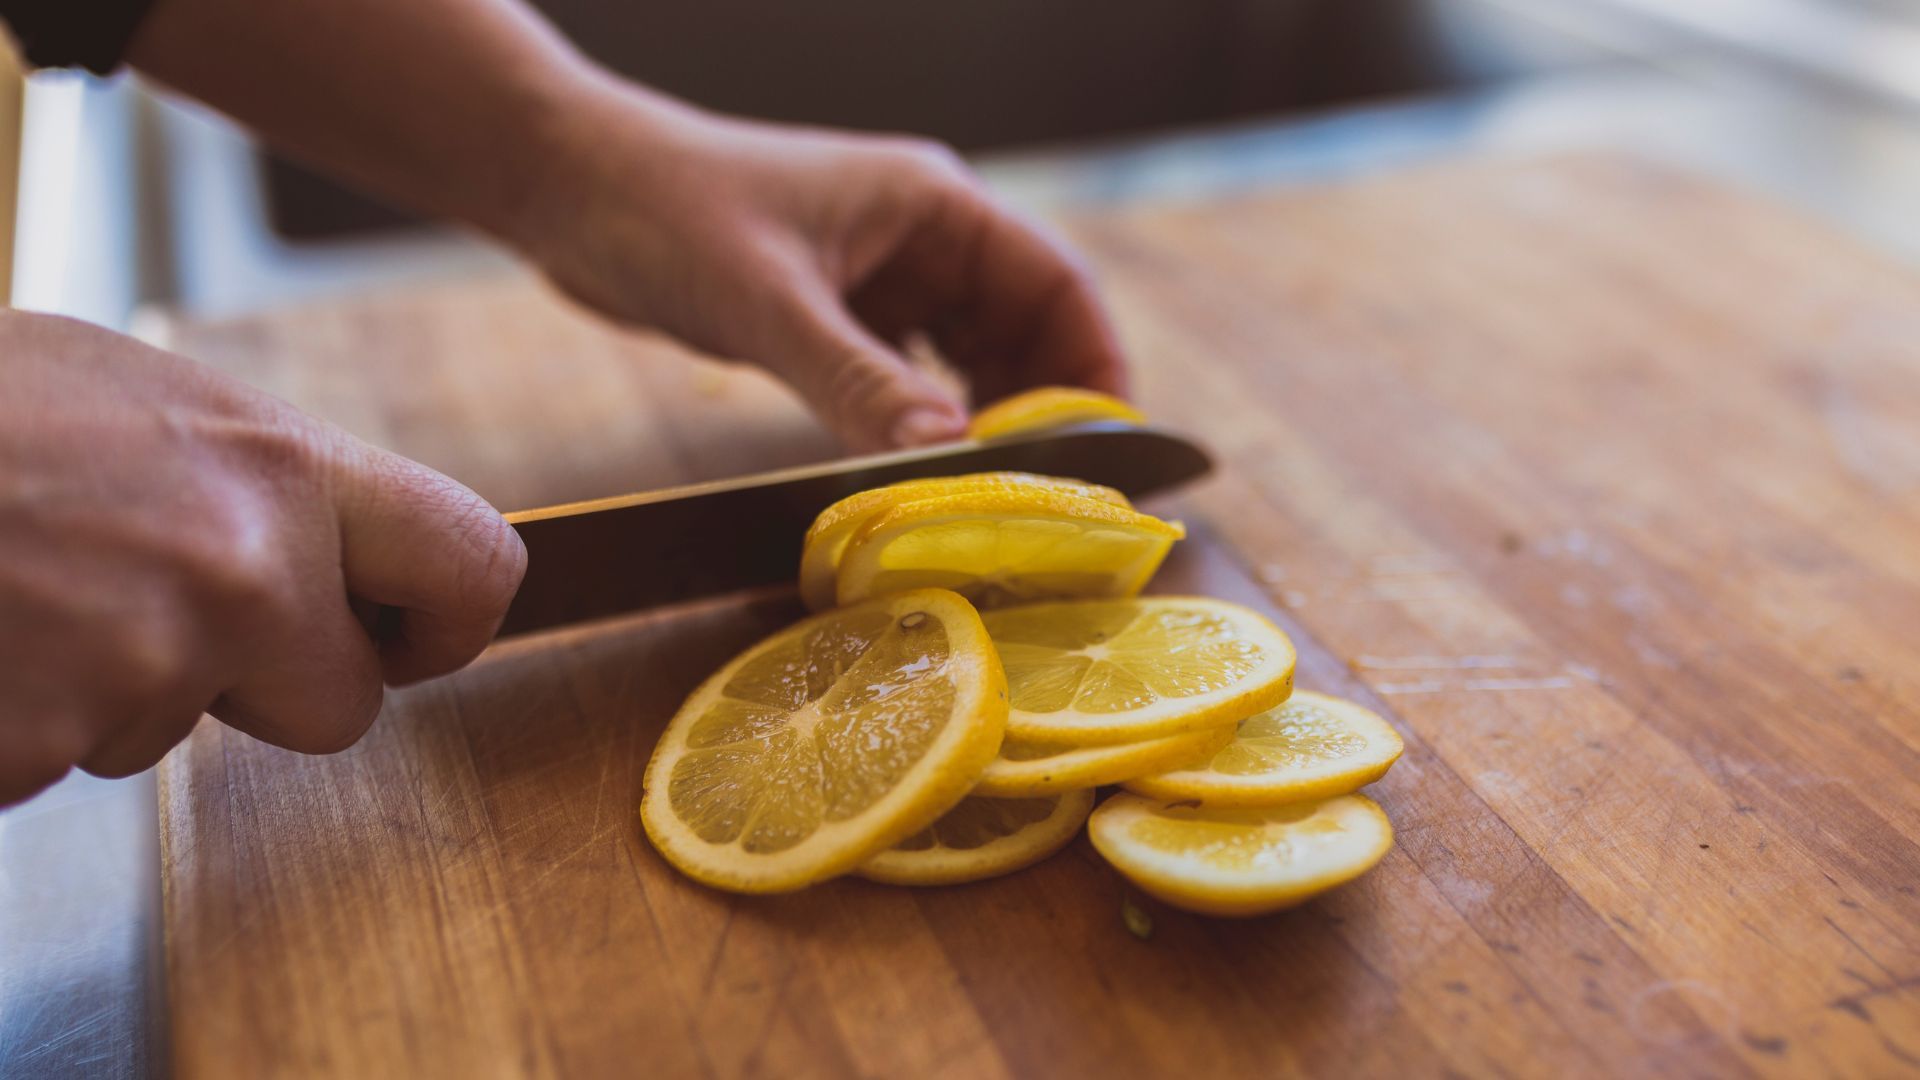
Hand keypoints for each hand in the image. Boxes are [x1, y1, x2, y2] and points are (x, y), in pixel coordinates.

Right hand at [0, 311, 525, 804]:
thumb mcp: (135, 395)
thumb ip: (247, 478)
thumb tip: (309, 542)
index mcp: (278, 466)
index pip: (473, 565)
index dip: (446, 622)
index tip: (406, 637)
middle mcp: (240, 570)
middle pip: (342, 705)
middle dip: (259, 685)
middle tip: (148, 612)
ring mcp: (141, 665)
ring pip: (171, 733)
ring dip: (105, 686)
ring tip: (22, 584)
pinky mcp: (41, 739)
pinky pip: (53, 760)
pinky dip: (14, 719)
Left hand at [519, 94, 1129, 451]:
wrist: (568, 187)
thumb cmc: (666, 211)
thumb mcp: (770, 305)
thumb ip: (860, 382)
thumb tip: (955, 457)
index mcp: (932, 206)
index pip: (1056, 285)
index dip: (1096, 368)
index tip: (1112, 452)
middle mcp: (920, 239)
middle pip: (1025, 331)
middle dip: (1047, 411)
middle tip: (1056, 501)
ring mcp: (878, 277)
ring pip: (969, 360)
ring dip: (987, 424)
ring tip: (998, 503)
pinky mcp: (835, 314)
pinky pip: (908, 377)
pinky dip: (925, 424)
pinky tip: (924, 475)